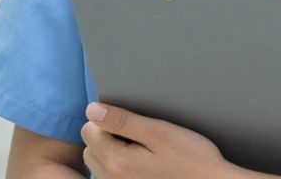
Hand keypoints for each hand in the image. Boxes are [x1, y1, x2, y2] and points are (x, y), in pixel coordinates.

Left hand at [81, 102, 252, 178]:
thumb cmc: (192, 160)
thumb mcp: (159, 133)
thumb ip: (122, 121)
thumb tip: (92, 109)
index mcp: (117, 162)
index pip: (88, 129)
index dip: (107, 119)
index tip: (131, 123)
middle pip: (91, 148)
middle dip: (107, 137)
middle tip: (139, 137)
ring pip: (99, 164)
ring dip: (112, 154)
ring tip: (142, 152)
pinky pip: (111, 177)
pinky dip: (120, 169)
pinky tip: (143, 166)